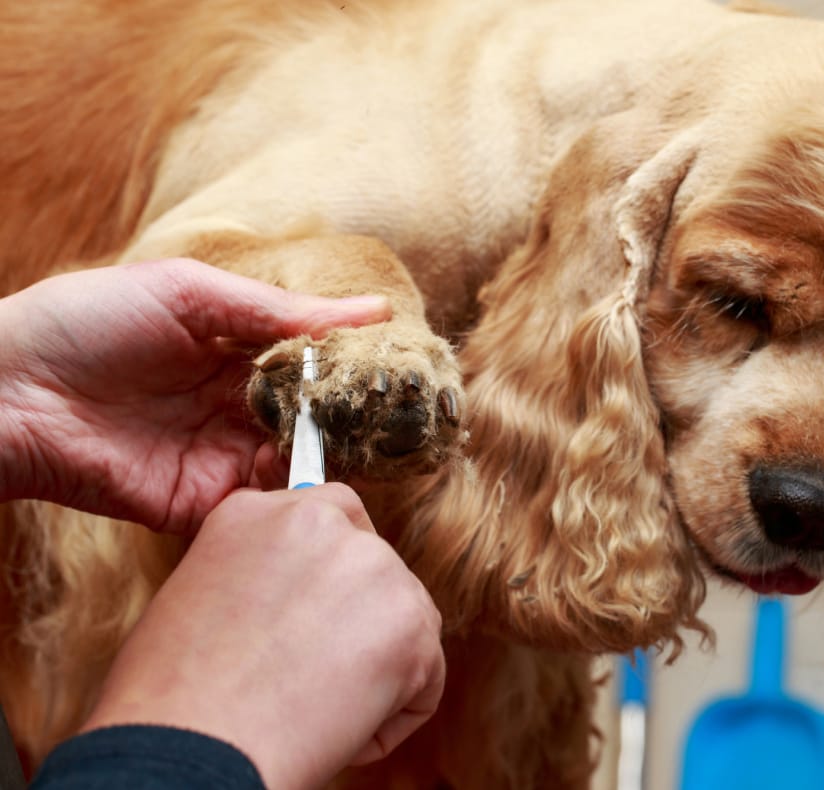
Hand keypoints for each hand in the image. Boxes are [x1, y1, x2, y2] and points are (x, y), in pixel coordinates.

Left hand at [0, 258, 390, 532]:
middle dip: (355, 418)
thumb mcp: (190, 293)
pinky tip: (320, 476)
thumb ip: (281, 310)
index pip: (316, 365)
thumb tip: (375, 312)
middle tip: (401, 416)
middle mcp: (236, 407)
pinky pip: (260, 505)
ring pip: (299, 464)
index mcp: (237, 352)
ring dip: (332, 456)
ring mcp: (220, 456)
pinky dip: (292, 496)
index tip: (403, 370)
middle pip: (316, 419)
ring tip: (370, 442)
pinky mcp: (199, 502)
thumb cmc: (87, 320)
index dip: (357, 368)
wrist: (6, 389)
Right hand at [80, 483, 445, 789]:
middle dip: (357, 621)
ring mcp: (373, 566)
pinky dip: (393, 716)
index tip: (308, 621)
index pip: (330, 520)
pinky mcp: (411, 621)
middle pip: (375, 567)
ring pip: (406, 621)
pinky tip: (340, 730)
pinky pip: (425, 677)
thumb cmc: (174, 699)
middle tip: (309, 674)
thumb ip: (264, 573)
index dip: (327, 579)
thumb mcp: (200, 595)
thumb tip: (308, 593)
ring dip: (377, 667)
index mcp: (259, 511)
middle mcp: (321, 521)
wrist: (189, 750)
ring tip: (311, 705)